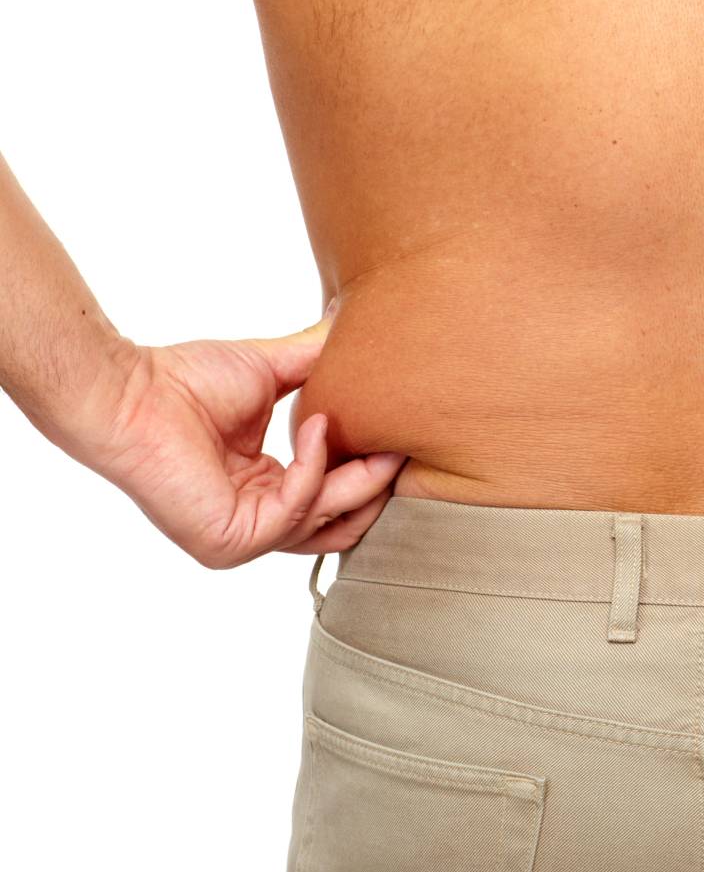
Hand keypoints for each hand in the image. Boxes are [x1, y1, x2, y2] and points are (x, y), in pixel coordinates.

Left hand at [83, 302, 405, 567]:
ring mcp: (245, 537)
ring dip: (359, 479)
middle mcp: (258, 519)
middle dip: (380, 487)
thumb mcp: (273, 371)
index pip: (336, 499)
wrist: (130, 393)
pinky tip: (316, 427)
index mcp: (267, 488)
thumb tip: (362, 329)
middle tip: (404, 446)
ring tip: (377, 438)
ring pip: (331, 525)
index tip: (405, 438)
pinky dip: (315, 467)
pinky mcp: (233, 541)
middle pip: (345, 523)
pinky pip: (298, 510)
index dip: (374, 471)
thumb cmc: (183, 381)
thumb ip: (320, 364)